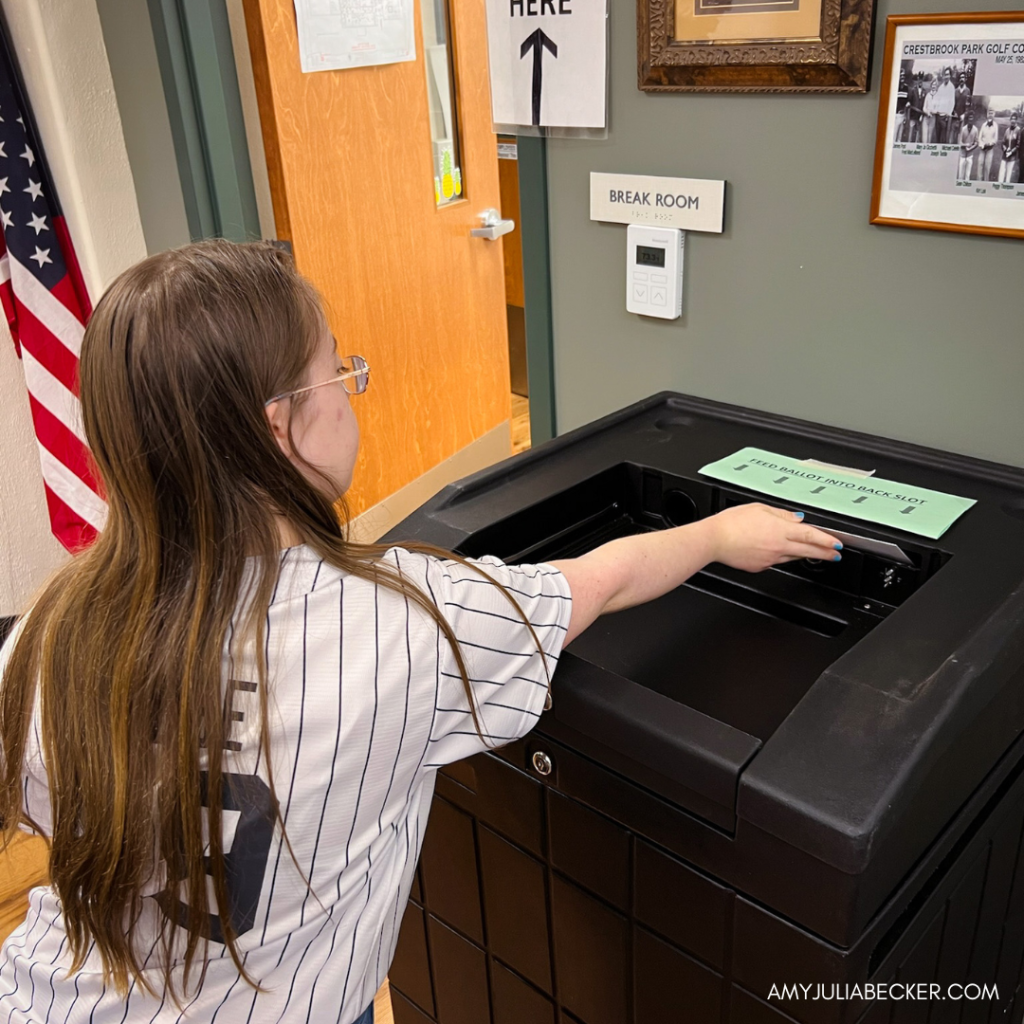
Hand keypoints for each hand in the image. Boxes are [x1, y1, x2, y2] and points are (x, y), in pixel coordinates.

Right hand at [706, 503, 839, 572]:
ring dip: (805, 554)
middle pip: (808, 550)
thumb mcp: (758, 508)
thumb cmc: (731, 522)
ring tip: (813, 553)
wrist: (714, 540)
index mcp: (780, 530)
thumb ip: (780, 514)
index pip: (810, 535)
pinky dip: (782, 556)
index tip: (837, 544)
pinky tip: (781, 552)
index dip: (827, 540)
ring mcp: (770, 559)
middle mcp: (778, 546)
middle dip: (825, 553)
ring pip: (793, 556)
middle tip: (836, 555)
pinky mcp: (760, 567)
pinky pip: (776, 561)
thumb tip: (795, 518)